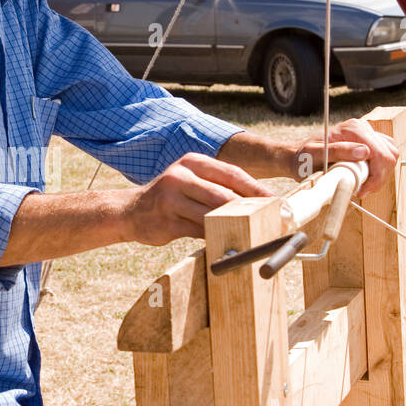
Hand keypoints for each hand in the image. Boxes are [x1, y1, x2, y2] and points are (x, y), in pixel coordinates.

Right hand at [123, 153, 274, 244]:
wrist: (129, 211)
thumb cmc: (170, 198)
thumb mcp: (191, 182)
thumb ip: (217, 188)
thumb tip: (256, 205)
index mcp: (192, 162)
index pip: (233, 174)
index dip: (257, 189)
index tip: (276, 202)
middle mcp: (180, 176)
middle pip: (224, 195)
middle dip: (250, 210)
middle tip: (271, 221)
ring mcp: (171, 199)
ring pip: (212, 214)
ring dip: (235, 226)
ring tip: (255, 234)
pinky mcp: (166, 221)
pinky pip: (198, 231)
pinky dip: (216, 238)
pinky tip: (228, 242)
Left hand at [296, 118, 398, 194]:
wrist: (297, 156)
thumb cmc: (303, 158)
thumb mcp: (314, 156)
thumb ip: (338, 152)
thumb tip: (364, 152)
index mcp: (354, 129)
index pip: (381, 154)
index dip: (376, 177)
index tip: (361, 191)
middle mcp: (363, 128)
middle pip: (389, 155)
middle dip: (379, 178)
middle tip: (362, 192)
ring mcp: (367, 135)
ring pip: (390, 156)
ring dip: (380, 175)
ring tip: (362, 187)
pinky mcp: (368, 143)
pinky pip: (384, 157)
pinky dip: (378, 171)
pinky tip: (364, 179)